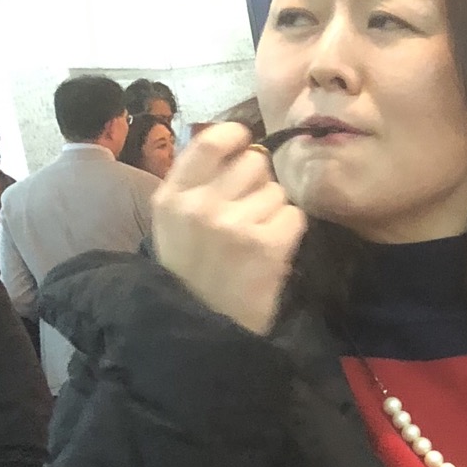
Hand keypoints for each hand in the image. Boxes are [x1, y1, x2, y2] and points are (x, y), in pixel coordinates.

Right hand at [152, 124, 306, 336]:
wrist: (203, 329)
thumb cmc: (191, 273)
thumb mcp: (174, 223)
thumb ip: (197, 183)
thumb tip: (238, 144)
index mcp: (172, 196)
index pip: (210, 140)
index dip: (236, 137)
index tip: (245, 145)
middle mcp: (201, 205)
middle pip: (254, 162)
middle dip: (259, 182)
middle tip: (249, 210)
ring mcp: (235, 224)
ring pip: (277, 191)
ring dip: (274, 211)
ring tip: (256, 238)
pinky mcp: (268, 245)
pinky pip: (294, 216)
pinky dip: (288, 232)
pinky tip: (270, 251)